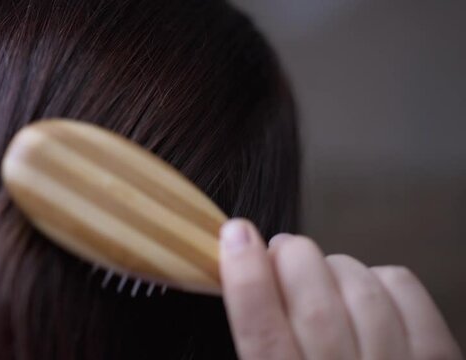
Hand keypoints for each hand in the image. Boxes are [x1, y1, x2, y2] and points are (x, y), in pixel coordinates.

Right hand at [219, 219, 462, 359]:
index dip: (247, 277)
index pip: (261, 331)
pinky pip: (403, 290)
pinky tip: (365, 285)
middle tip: (282, 250)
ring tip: (321, 273)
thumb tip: (247, 278)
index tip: (236, 236)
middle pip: (314, 305)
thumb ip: (259, 337)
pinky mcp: (436, 358)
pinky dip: (378, 274)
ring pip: (360, 291)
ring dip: (332, 265)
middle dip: (291, 256)